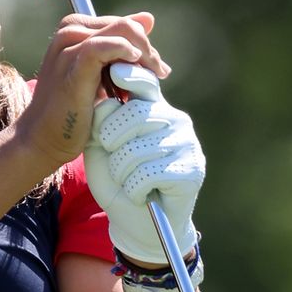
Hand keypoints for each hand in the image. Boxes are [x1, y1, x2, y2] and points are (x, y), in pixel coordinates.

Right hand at [16, 13, 169, 170]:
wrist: (43, 138)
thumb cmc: (72, 109)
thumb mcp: (101, 72)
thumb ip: (121, 46)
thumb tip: (148, 18)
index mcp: (75, 29)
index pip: (122, 23)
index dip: (143, 43)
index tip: (155, 68)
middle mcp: (69, 32)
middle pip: (124, 24)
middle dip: (147, 48)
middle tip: (158, 73)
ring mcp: (68, 48)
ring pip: (119, 30)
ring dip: (143, 52)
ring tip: (153, 76)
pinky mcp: (72, 66)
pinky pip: (102, 46)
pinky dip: (124, 52)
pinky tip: (134, 67)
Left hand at [86, 62, 204, 265]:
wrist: (135, 221)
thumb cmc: (116, 179)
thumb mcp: (100, 147)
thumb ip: (101, 122)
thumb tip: (106, 100)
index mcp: (151, 107)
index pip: (144, 83)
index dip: (130, 76)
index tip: (114, 70)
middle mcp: (173, 119)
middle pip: (134, 113)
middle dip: (110, 138)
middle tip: (111, 157)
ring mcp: (186, 142)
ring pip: (137, 148)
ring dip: (120, 171)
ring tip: (126, 180)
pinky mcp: (192, 169)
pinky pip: (149, 173)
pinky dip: (134, 188)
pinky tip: (139, 193)